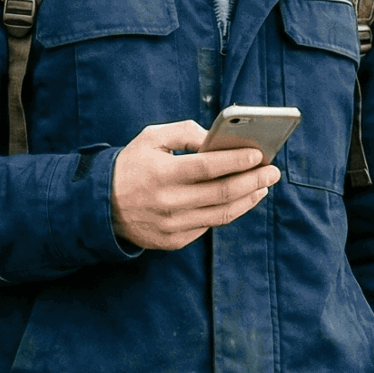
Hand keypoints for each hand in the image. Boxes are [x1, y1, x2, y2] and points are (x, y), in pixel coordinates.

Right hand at [109, 121, 279, 250]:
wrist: (101, 206)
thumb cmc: (132, 165)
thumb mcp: (150, 137)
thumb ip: (185, 132)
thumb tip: (218, 138)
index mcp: (161, 173)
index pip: (207, 167)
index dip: (236, 161)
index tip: (259, 154)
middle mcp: (167, 202)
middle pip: (222, 193)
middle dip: (253, 180)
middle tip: (272, 171)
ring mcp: (171, 225)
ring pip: (222, 214)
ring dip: (248, 199)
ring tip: (263, 185)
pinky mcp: (173, 241)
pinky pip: (208, 225)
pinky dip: (229, 211)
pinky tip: (242, 199)